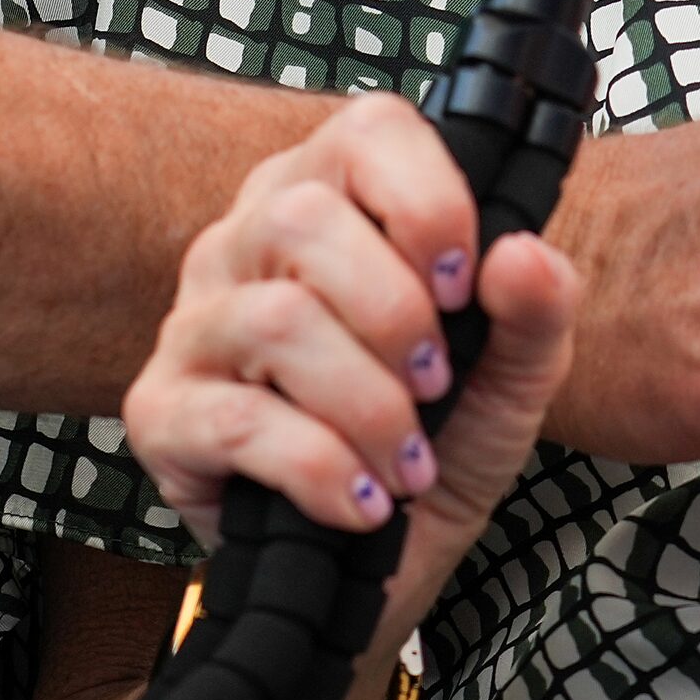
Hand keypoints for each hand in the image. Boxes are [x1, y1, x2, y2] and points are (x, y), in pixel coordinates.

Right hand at [123, 93, 572, 575]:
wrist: (384, 566)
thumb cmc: (439, 440)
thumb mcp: (513, 376)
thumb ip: (538, 310)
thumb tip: (525, 255)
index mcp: (332, 199)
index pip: (366, 133)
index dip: (426, 201)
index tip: (466, 282)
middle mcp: (247, 244)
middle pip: (304, 220)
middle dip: (396, 314)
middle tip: (438, 384)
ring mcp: (194, 326)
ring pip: (274, 320)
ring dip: (367, 403)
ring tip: (409, 459)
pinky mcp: (162, 415)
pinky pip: (238, 420)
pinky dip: (323, 468)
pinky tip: (364, 502)